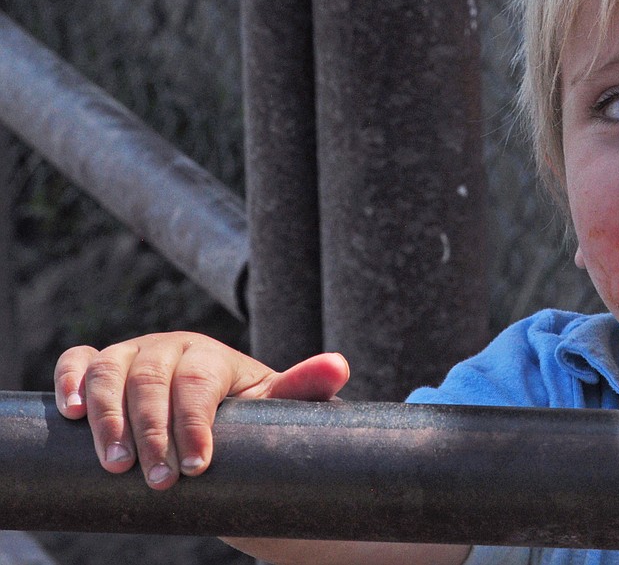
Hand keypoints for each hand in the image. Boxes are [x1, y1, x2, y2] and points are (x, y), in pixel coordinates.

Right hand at [54, 332, 349, 489]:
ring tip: (114, 465)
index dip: (194, 423)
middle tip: (157, 480)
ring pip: (110, 371)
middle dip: (150, 432)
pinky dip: (68, 379)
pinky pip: (78, 362)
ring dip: (106, 417)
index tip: (198, 466)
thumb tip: (340, 365)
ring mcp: (134, 355)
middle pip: (151, 379)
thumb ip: (303, 387)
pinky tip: (68, 411)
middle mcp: (170, 349)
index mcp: (212, 356)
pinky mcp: (103, 368)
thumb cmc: (250, 417)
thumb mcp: (276, 407)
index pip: (198, 382)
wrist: (219, 425)